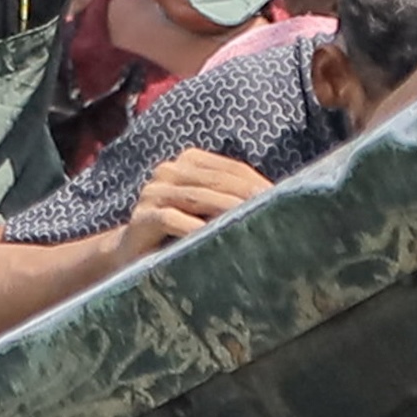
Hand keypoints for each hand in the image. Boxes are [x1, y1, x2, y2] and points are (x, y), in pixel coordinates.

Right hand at [115, 146, 270, 260]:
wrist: (132, 254)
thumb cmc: (181, 231)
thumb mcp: (207, 210)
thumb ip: (231, 198)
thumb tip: (277, 200)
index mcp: (187, 162)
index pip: (230, 168)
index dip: (257, 182)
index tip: (284, 199)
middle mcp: (168, 171)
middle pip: (216, 181)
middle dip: (247, 196)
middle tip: (275, 211)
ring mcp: (152, 193)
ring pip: (198, 197)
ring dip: (227, 210)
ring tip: (252, 222)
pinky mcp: (142, 218)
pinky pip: (172, 219)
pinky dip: (193, 228)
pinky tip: (212, 237)